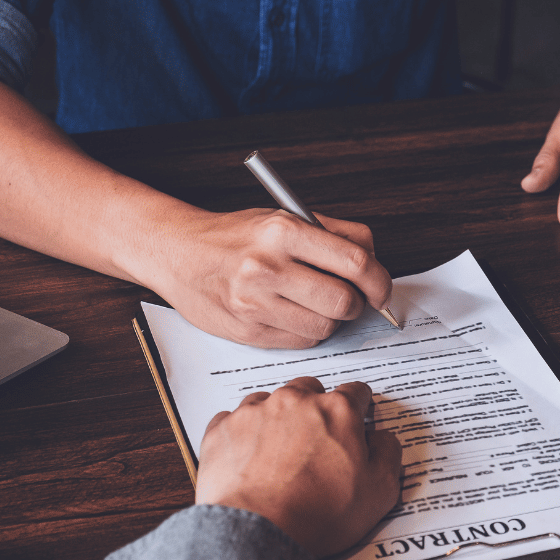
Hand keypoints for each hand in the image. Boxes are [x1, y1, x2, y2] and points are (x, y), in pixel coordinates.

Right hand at [148, 209, 392, 348]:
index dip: (379, 281)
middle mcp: (268, 266)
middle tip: (350, 299)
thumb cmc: (237, 236)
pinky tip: (292, 313)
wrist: (178, 253)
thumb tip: (375, 262)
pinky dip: (306, 331)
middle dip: (355, 305)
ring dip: (330, 320)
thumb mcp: (285, 218)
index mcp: (284, 231)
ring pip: (325, 328)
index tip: (381, 290)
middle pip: (343, 302)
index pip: (355, 262)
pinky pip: (301, 342)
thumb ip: (334, 234)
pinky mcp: (247, 331)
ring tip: (313, 303)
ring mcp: (255, 302)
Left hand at [195, 378, 401, 557]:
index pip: (356, 392)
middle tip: (317, 442)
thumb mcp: (380, 492)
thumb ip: (389, 454)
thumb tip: (383, 439)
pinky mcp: (223, 429)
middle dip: (317, 409)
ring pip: (271, 401)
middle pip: (311, 389)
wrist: (258, 534)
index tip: (357, 419)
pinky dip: (243, 434)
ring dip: (278, 418)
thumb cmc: (317, 514)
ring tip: (280, 453)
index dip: (360, 407)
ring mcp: (255, 412)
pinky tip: (250, 458)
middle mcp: (295, 401)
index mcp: (337, 410)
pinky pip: (233, 419)